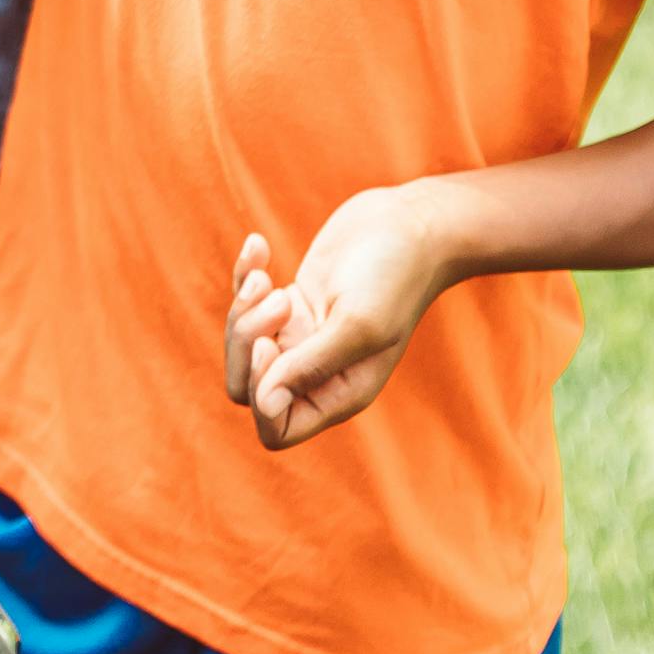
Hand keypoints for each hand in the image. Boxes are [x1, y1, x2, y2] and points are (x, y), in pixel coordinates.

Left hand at [223, 194, 454, 450]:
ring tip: (270, 279)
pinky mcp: (291, 304)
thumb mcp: (358, 323)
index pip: (277, 429)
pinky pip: (245, 304)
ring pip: (242, 346)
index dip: (260, 396)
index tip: (269, 346)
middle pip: (249, 387)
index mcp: (339, 393)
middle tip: (278, 301)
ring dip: (245, 308)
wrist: (411, 223)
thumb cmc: (395, 274)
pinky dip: (243, 276)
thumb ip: (312, 365)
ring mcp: (302, 337)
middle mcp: (318, 373)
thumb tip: (265, 404)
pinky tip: (259, 246)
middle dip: (245, 344)